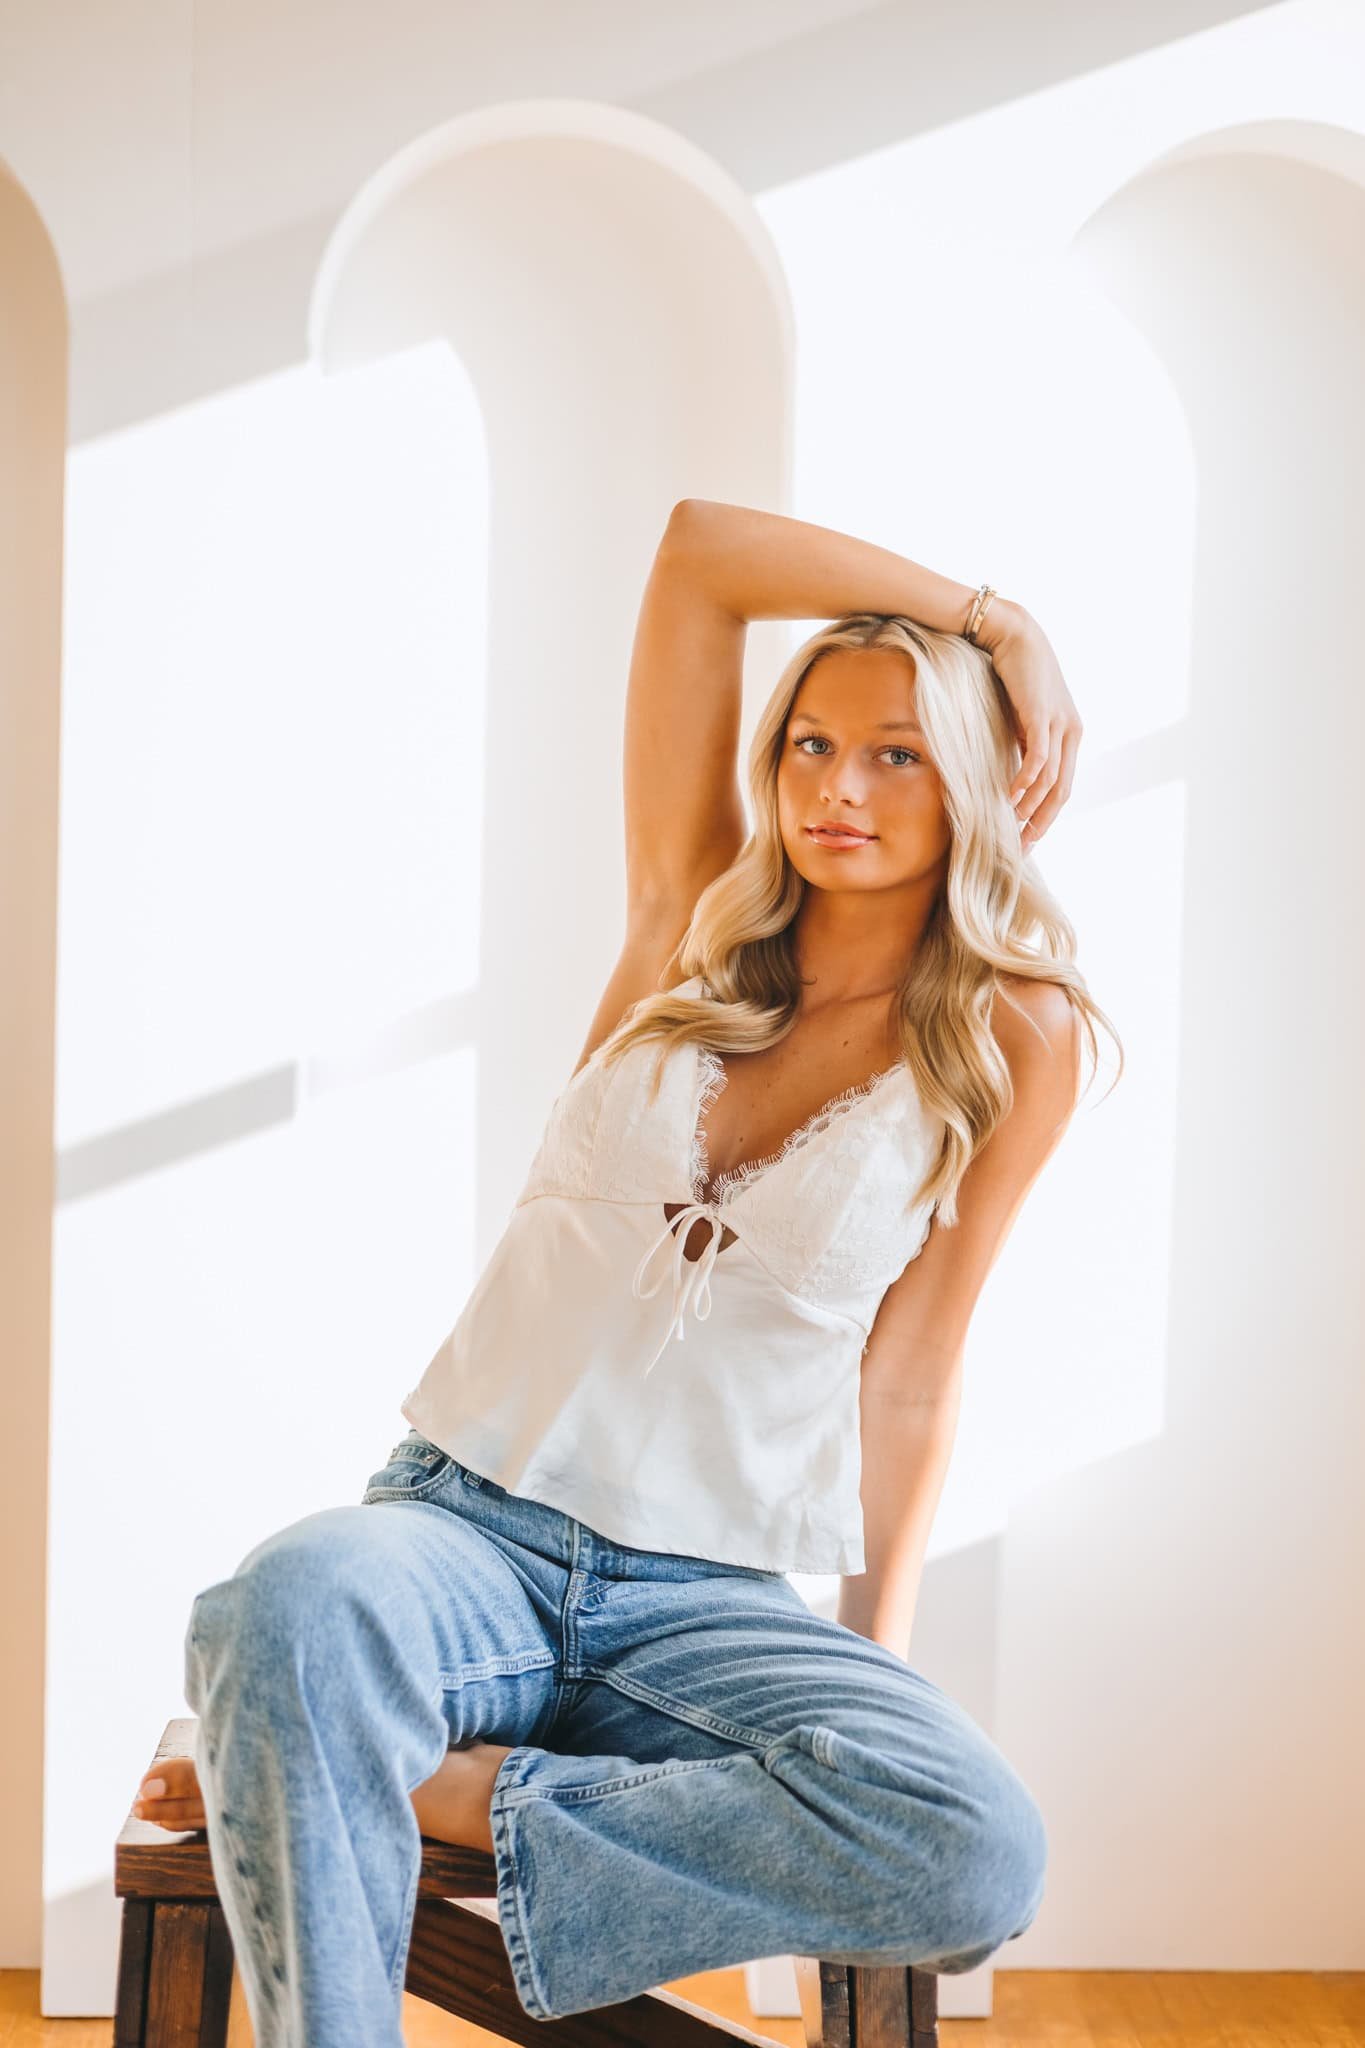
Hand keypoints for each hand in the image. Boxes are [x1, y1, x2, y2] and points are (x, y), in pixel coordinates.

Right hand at [975, 602, 1081, 850]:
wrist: (1011, 635)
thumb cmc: (1012, 676)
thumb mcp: (1020, 719)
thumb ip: (1023, 746)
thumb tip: (1013, 778)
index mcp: (1069, 736)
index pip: (1061, 788)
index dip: (1045, 818)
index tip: (1026, 840)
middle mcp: (1071, 732)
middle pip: (1061, 791)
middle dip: (1042, 823)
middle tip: (1021, 848)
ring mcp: (1060, 724)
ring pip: (1051, 780)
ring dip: (1031, 807)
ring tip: (1012, 827)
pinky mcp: (1042, 715)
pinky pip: (1038, 758)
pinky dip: (1025, 782)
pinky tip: (1011, 798)